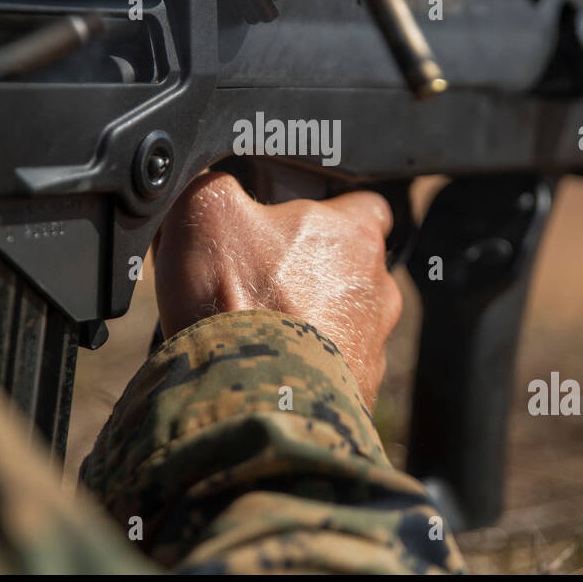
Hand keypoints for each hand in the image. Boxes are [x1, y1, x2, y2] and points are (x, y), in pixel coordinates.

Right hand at [153, 172, 400, 408]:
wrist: (252, 399)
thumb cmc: (239, 300)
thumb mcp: (204, 211)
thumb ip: (212, 184)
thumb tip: (207, 182)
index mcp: (356, 233)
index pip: (362, 205)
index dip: (324, 208)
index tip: (288, 222)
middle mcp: (378, 289)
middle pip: (347, 267)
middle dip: (307, 272)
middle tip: (257, 281)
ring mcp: (373, 346)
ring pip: (341, 321)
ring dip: (306, 323)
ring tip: (254, 330)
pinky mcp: (357, 393)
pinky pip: (330, 370)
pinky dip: (302, 367)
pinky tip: (264, 368)